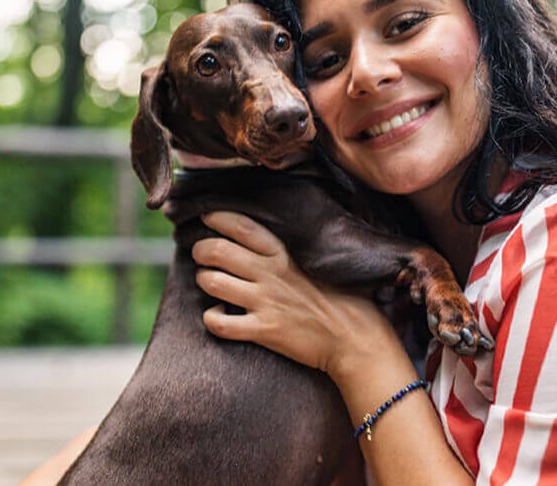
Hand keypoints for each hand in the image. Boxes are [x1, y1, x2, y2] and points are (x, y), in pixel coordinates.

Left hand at [192, 211, 398, 378]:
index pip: (240, 226)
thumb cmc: (344, 298)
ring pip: (211, 282)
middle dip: (200, 250)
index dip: (217, 218)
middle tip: (201, 255)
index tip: (207, 217)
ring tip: (210, 282)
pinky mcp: (264, 331)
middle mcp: (270, 273)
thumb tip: (269, 236)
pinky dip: (211, 318)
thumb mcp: (320, 261)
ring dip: (203, 280)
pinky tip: (218, 315)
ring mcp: (265, 302)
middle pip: (216, 250)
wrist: (356, 338)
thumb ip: (292, 249)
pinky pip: (220, 323)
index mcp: (284, 253)